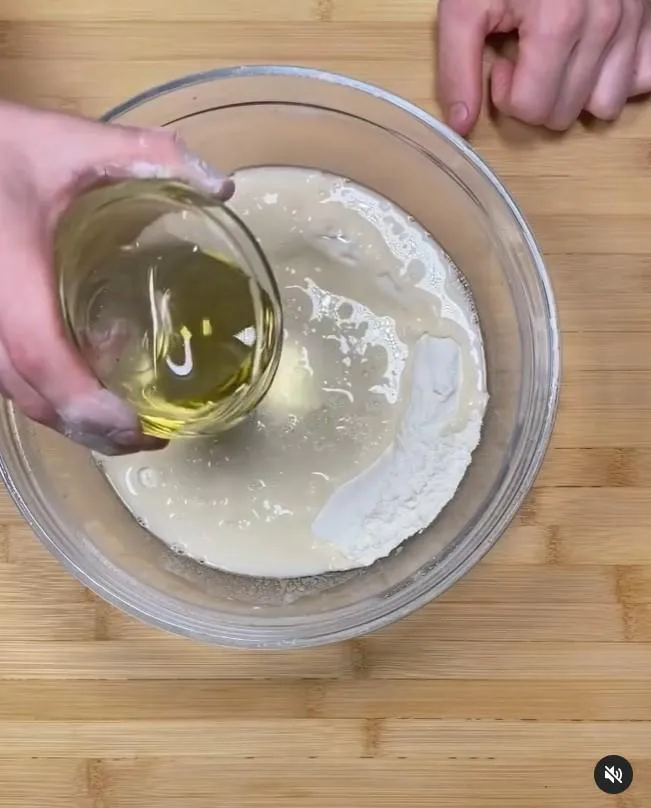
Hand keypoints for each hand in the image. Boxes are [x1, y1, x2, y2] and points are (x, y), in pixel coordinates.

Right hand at [0, 102, 231, 454]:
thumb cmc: (4, 148)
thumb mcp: (72, 142)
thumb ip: (144, 155)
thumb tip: (220, 186)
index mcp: (9, 274)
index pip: (38, 355)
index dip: (83, 400)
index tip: (135, 426)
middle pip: (29, 392)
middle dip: (89, 426)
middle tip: (148, 436)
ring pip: (16, 391)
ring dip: (72, 415)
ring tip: (129, 421)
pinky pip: (11, 372)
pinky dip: (53, 390)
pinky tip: (93, 375)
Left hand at [437, 0, 650, 134]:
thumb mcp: (465, 7)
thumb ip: (458, 68)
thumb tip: (460, 126)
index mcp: (559, 24)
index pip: (532, 108)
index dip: (506, 95)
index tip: (502, 61)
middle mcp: (606, 25)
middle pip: (563, 113)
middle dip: (536, 97)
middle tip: (525, 56)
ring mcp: (633, 21)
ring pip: (605, 105)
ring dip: (575, 93)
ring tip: (555, 56)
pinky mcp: (648, 18)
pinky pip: (642, 76)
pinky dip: (615, 76)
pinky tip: (590, 57)